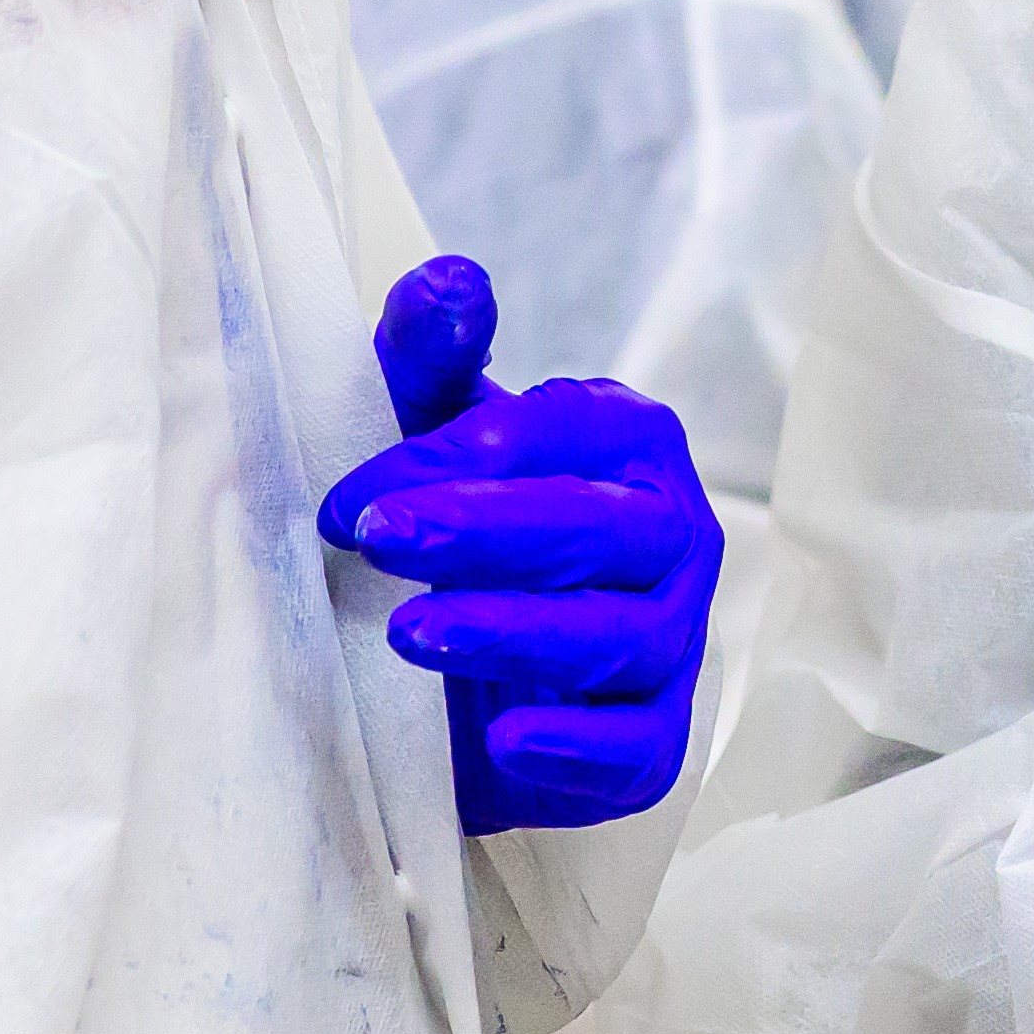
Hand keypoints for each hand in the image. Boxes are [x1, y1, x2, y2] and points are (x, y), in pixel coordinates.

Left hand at [320, 260, 720, 832]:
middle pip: (600, 528)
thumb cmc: (457, 522)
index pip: (567, 431)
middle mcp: (672, 534)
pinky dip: (576, 748)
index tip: (359, 494)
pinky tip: (507, 740)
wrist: (458, 676)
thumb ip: (431, 356)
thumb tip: (448, 282)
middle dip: (486, 532)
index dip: (464, 456)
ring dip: (513, 634)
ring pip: (616, 636)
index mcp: (628, 441)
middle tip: (378, 540)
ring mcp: (675, 640)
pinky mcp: (655, 743)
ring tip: (409, 634)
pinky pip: (635, 750)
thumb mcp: (426, 433)